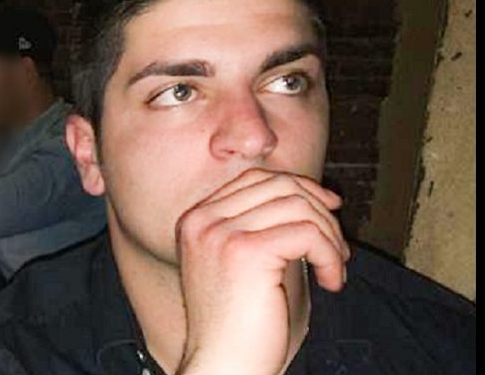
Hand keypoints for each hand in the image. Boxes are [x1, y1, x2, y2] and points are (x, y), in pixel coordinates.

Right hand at [175, 169, 349, 374]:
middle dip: (320, 212)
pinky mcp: (246, 251)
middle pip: (279, 186)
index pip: (254, 180)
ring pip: (298, 207)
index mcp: (196, 221)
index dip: (299, 187)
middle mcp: (202, 221)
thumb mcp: (240, 263)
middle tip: (338, 247)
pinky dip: (330, 256)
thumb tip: (312, 196)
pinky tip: (331, 282)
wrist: (224, 366)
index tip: (329, 208)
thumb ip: (259, 226)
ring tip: (336, 267)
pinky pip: (308, 234)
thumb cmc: (239, 324)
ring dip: (330, 237)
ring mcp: (220, 234)